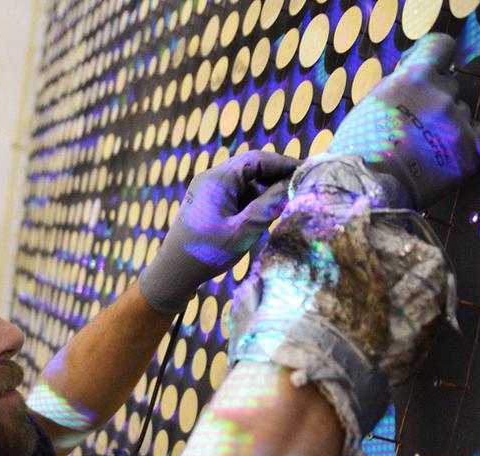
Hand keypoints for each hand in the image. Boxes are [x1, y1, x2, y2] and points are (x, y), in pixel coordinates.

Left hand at [138, 150, 298, 314]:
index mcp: (218, 179)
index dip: (284, 163)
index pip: (258, 159)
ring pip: (245, 182)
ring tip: (278, 210)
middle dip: (275, 177)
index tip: (307, 172)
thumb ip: (269, 206)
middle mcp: (211, 178)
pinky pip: (235, 194)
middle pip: (251, 167)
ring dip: (263, 192)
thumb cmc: (206, 252)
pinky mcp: (207, 202)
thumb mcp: (243, 231)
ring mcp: (207, 190)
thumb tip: (292, 185)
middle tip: (298, 188)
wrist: (173, 272)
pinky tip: (258, 221)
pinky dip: (250, 202)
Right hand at [327, 33, 479, 208]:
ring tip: (425, 150)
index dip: (435, 56)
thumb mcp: (372, 101)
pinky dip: (469, 144)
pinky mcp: (472, 151)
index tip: (429, 68)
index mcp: (414, 77)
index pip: (441, 46)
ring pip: (462, 114)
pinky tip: (450, 155)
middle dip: (435, 101)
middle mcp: (442, 94)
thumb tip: (417, 80)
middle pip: (449, 87)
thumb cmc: (360, 148)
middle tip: (415, 126)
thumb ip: (399, 85)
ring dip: (448, 126)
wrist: (366, 189)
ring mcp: (459, 123)